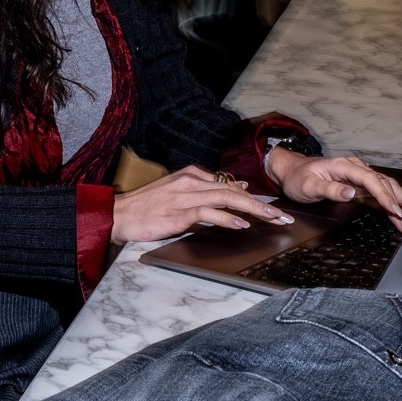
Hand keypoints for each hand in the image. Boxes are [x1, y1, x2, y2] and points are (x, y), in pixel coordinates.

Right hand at [111, 166, 295, 244]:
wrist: (118, 214)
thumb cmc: (147, 207)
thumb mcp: (178, 193)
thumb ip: (206, 190)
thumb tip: (237, 186)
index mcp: (193, 175)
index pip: (230, 185)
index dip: (254, 197)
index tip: (274, 210)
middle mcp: (192, 181)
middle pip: (235, 190)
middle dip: (262, 205)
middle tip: (283, 217)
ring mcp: (185, 196)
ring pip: (227, 198)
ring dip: (253, 210)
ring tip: (272, 220)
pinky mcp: (179, 211)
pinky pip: (208, 212)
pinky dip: (227, 218)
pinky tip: (241, 225)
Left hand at [267, 151, 401, 231]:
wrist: (291, 169)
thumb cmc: (298, 177)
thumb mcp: (309, 185)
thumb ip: (330, 189)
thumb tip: (351, 193)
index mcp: (344, 166)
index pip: (370, 180)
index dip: (384, 195)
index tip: (394, 209)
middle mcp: (354, 167)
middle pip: (383, 182)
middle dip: (399, 199)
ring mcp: (358, 173)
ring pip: (385, 184)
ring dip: (400, 199)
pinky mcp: (358, 181)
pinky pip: (380, 187)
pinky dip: (393, 196)